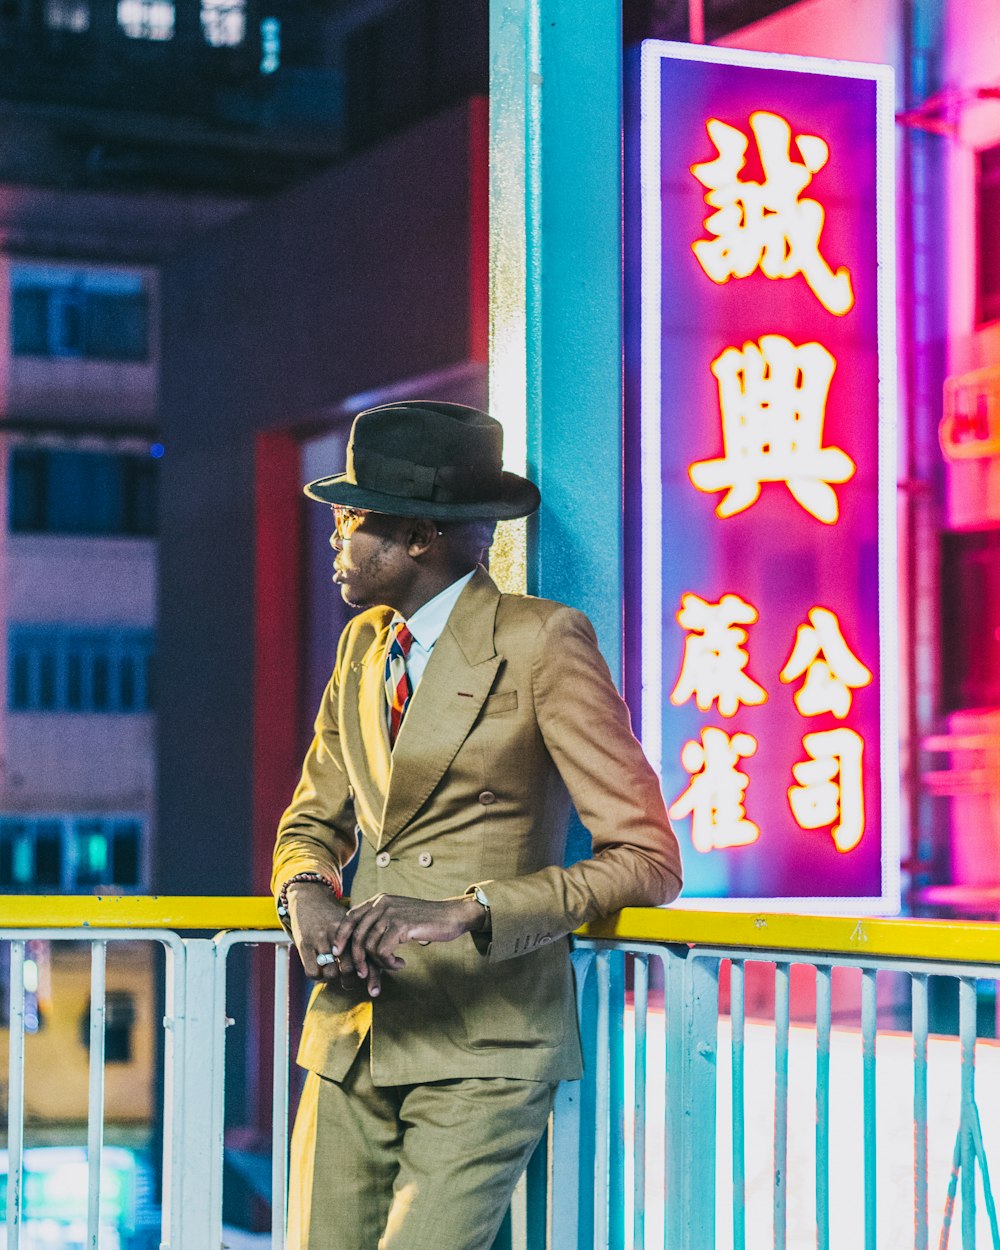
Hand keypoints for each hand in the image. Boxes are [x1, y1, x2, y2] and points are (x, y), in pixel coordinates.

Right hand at [285, 881, 364, 991]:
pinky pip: (313, 972)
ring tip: (335, 975)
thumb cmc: (334, 914)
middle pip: (348, 968)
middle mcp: (338, 933)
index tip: (373, 988)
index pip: (366, 957)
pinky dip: (318, 976)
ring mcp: (320, 939)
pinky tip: (321, 971)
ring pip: (331, 973)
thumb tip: (380, 967)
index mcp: (353, 928)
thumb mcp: (351, 922)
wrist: (310, 896)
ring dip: (333, 978)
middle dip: (350, 980)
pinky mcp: (304, 944)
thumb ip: (364, 942)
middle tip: (349, 981)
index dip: (371, 976)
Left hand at [337, 894, 485, 997]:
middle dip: (357, 958)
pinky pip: (383, 951)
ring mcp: (392, 913)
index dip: (340, 936)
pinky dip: (389, 963)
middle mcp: (382, 903)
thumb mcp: (398, 916)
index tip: (338, 953)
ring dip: (379, 964)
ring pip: (369, 946)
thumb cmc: (425, 920)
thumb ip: (380, 923)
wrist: (451, 916)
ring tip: (392, 966)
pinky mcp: (402, 925)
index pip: (350, 917)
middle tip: (364, 973)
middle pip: (357, 935)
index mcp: (379, 900)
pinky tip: (400, 964)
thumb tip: (359, 945)